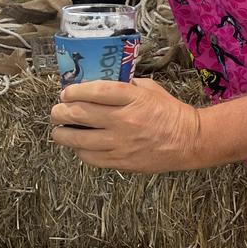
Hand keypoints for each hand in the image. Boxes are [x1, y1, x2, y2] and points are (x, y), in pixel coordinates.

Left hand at [50, 78, 202, 172]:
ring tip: (59, 130)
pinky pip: (89, 157)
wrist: (189, 140)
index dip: (74, 91)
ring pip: (77, 139)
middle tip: (57, 110)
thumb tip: (98, 86)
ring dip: (61, 133)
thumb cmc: (169, 112)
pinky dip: (79, 150)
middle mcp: (124, 120)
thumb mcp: (150, 89)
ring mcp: (120, 143)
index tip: (66, 92)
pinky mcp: (120, 161)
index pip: (95, 91)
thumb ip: (125, 86)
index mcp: (134, 98)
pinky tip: (79, 144)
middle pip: (79, 114)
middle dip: (61, 111)